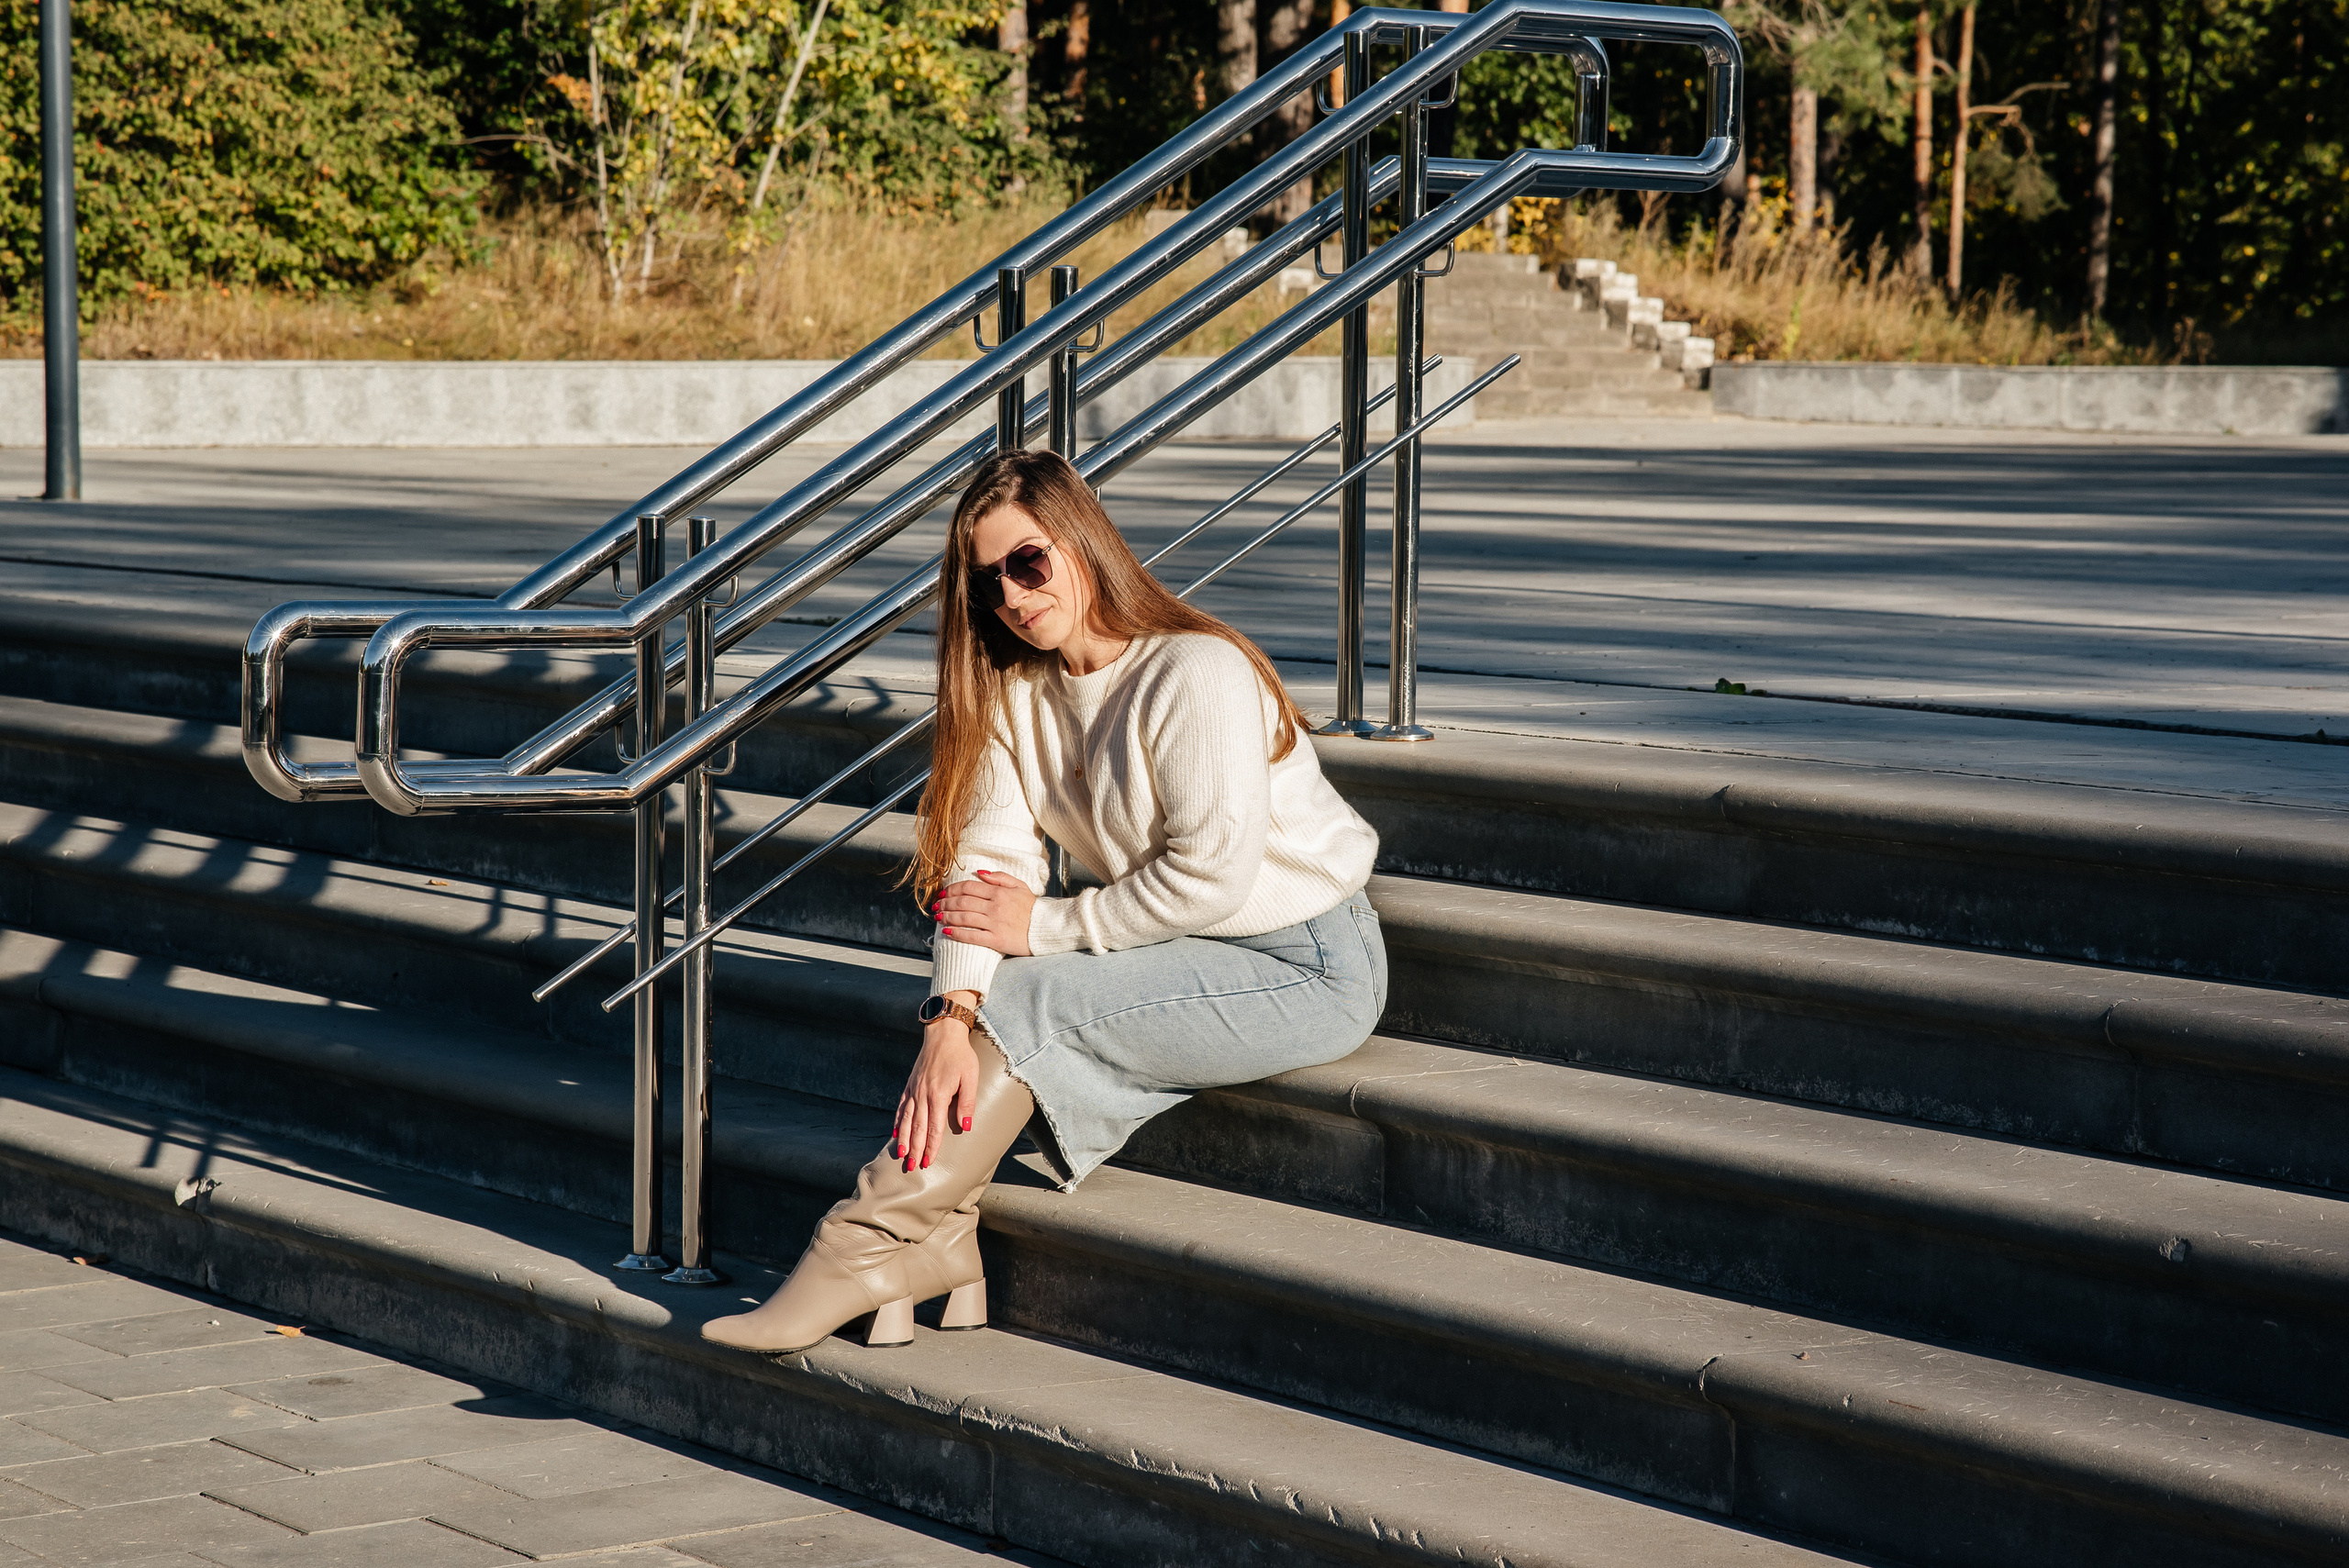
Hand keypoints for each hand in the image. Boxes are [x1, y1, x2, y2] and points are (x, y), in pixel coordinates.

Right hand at [894, 998, 979, 1172]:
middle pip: (917, 1128)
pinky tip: (895, 1134)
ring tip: (901, 1155)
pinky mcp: (910, 1085)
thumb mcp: (971, 1078)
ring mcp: (914, 1090)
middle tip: (912, 1167)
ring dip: (903, 1139)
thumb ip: (967, 1103)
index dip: (931, 1147)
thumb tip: (965, 1126)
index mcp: (938, 1095)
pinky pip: (902, 1107)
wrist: (943, 1034)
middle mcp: (922, 1095)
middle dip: (915, 1149)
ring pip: (906, 1120)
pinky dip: (897, 1122)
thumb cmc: (961, 1056)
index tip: (928, 1162)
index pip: (934, 1128)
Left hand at [932, 869, 1036, 956]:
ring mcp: (995, 923)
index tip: (943, 893)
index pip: (969, 887)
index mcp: (999, 892)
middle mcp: (995, 906)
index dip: (952, 889)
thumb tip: (980, 872)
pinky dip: (957, 933)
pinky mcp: (996, 940)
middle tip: (937, 906)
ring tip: (938, 918)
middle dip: (946, 903)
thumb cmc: (1033, 908)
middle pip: (963, 902)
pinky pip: (972, 936)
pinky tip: (947, 932)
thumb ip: (1000, 877)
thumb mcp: (1020, 886)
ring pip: (964, 918)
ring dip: (947, 917)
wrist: (1047, 929)